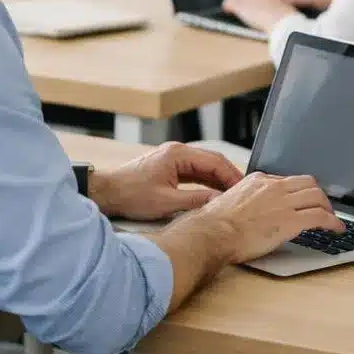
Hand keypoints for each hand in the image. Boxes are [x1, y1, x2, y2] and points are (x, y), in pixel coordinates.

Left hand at [90, 142, 243, 220]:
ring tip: (234, 195)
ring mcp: (173, 159)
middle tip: (245, 193)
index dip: (232, 176)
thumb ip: (196, 200)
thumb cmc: (131, 195)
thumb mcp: (167, 202)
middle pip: (212, 161)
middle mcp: (177, 152)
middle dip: (229, 177)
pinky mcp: (169, 168)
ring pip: (204, 167)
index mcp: (178, 155)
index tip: (244, 189)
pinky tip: (216, 193)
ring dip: (219, 180)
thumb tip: (220, 202)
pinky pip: (195, 173)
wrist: (108, 192)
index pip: (214, 161)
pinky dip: (207, 182)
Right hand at [187, 172, 343, 263]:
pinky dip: (333, 222)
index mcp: (258, 180)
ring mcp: (283, 202)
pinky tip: (337, 229)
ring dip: (328, 207)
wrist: (214, 233)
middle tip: (322, 206)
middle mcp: (273, 187)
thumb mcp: (230, 201)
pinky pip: (320, 217)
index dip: (298, 191)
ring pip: (317, 196)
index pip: (287, 180)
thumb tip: (247, 211)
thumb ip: (244, 200)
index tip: (301, 200)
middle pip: (308, 183)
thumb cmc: (216, 224)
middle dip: (318, 194)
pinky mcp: (291, 221)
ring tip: (331, 218)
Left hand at [221, 0, 295, 31]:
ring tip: (233, 8)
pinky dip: (227, 7)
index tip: (249, 0)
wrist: (279, 19)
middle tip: (241, 5)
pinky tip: (228, 11)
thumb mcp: (280, 2)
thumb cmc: (282, 14)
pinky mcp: (237, 3)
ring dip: (233, 0)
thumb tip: (270, 3)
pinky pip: (227, 2)